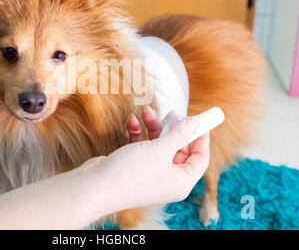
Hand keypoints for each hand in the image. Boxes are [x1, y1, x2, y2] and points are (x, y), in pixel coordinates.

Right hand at [84, 107, 209, 213]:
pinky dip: (138, 134)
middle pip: (178, 149)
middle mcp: (168, 179)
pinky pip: (143, 147)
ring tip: (146, 112)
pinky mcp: (135, 167)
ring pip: (159, 146)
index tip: (200, 120)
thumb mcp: (160, 150)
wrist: (97, 186)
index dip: (201, 138)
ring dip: (153, 128)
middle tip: (170, 113)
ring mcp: (151, 174)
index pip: (200, 158)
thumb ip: (179, 134)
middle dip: (173, 129)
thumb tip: (195, 123)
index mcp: (181, 181)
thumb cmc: (132, 173)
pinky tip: (132, 122)